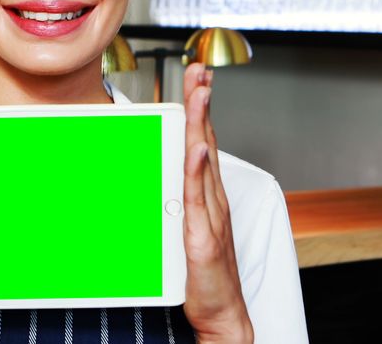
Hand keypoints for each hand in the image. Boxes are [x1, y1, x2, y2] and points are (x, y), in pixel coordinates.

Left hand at [181, 63, 253, 342]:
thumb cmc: (204, 274)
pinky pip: (199, 198)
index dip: (200, 108)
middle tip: (199, 69)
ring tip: (199, 92)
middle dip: (202, 102)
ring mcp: (210, 215)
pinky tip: (198, 148)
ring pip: (203, 161)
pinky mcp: (203, 236)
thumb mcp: (187, 228)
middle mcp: (212, 198)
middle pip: (206, 140)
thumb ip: (177, 200)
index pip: (203, 141)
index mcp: (208, 195)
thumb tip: (159, 176)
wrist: (222, 313)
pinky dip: (199, 171)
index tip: (197, 78)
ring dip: (201, 123)